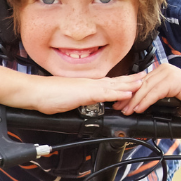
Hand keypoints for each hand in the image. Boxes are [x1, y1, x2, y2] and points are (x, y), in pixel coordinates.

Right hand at [25, 73, 143, 114]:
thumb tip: (76, 104)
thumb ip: (74, 99)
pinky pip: (106, 94)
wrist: (34, 92)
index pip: (106, 82)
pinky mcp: (85, 93)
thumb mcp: (63, 98)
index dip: (119, 81)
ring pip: (113, 85)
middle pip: (114, 81)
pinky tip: (129, 94)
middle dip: (130, 79)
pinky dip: (118, 94)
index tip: (130, 79)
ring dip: (130, 84)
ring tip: (144, 82)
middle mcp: (88, 83)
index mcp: (83, 85)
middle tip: (146, 76)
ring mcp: (87, 87)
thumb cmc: (44, 96)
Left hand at [116, 63, 180, 116]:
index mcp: (161, 72)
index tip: (118, 103)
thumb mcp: (166, 100)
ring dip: (134, 101)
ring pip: (145, 88)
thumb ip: (153, 98)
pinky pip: (155, 92)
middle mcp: (164, 69)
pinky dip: (145, 101)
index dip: (128, 93)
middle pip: (139, 85)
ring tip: (126, 111)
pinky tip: (139, 109)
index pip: (139, 83)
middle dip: (127, 98)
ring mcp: (169, 73)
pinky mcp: (174, 80)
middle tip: (119, 108)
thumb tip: (136, 105)